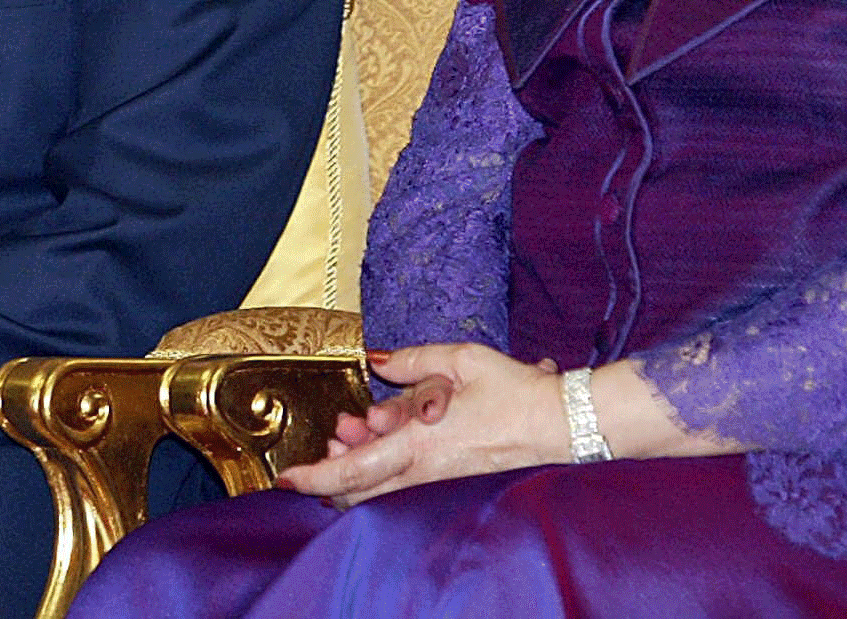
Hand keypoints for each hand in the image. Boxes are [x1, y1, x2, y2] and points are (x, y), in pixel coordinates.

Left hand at [277, 344, 568, 506]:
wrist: (559, 425)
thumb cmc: (514, 390)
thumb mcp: (460, 359)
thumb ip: (413, 360)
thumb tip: (376, 359)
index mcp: (419, 443)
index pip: (354, 471)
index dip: (315, 477)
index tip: (287, 478)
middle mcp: (423, 471)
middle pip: (360, 486)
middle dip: (336, 463)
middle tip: (338, 430)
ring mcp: (438, 481)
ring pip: (381, 485)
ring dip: (362, 460)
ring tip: (366, 424)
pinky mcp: (451, 481)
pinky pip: (404, 482)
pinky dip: (387, 463)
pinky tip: (392, 433)